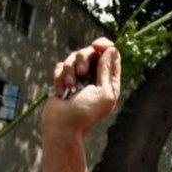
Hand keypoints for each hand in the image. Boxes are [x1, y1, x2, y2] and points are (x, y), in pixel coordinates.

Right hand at [40, 37, 120, 171]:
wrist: (61, 126)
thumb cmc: (85, 113)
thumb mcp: (103, 93)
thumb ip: (107, 71)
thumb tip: (111, 50)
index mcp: (109, 82)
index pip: (111, 55)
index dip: (104, 46)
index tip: (96, 44)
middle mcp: (95, 78)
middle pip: (90, 52)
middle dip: (83, 59)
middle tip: (81, 74)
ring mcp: (79, 79)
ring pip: (73, 57)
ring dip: (69, 70)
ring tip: (70, 87)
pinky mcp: (63, 80)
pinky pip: (60, 66)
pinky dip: (60, 77)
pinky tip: (61, 92)